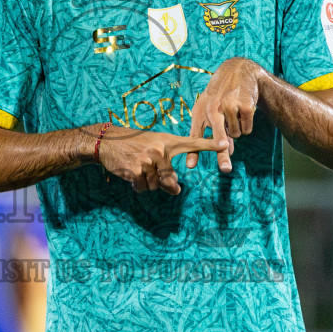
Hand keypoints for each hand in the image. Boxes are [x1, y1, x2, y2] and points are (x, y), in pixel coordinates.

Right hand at [98, 128, 228, 193]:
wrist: (107, 141)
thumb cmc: (133, 145)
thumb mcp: (152, 148)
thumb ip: (166, 167)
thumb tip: (176, 190)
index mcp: (166, 141)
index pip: (191, 143)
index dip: (209, 144)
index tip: (225, 144)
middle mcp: (159, 150)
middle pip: (171, 179)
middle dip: (163, 183)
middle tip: (149, 172)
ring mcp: (147, 160)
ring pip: (156, 185)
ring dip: (147, 183)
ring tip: (138, 169)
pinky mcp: (136, 170)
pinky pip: (143, 188)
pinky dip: (137, 185)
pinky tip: (131, 174)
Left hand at [186, 57, 264, 170]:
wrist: (239, 71)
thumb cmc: (220, 96)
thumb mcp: (209, 109)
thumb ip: (211, 132)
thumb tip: (224, 152)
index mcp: (200, 111)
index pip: (196, 135)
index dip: (193, 151)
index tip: (191, 165)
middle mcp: (213, 109)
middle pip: (217, 137)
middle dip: (221, 153)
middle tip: (225, 169)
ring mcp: (230, 107)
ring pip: (235, 136)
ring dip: (236, 131)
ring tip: (234, 115)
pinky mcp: (245, 106)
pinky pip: (247, 130)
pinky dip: (247, 126)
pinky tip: (243, 112)